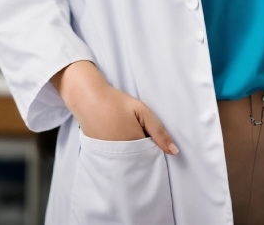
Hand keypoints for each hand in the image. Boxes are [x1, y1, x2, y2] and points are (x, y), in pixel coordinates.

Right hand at [51, 61, 178, 154]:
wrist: (89, 99)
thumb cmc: (117, 102)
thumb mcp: (142, 111)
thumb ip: (159, 131)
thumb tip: (175, 152)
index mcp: (134, 144)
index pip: (151, 156)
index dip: (154, 147)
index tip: (149, 136)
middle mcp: (122, 156)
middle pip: (140, 163)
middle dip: (143, 154)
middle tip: (137, 132)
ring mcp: (110, 157)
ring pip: (127, 164)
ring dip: (131, 156)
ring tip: (126, 134)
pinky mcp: (100, 156)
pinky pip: (115, 162)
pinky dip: (119, 156)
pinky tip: (117, 139)